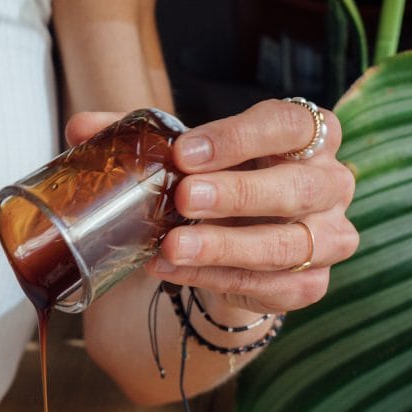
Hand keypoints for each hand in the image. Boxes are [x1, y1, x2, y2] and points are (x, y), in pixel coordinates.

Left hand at [145, 98, 358, 313]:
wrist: (238, 247)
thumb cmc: (221, 184)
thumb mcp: (189, 156)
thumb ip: (142, 138)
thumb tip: (80, 127)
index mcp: (311, 136)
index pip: (288, 125)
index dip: (239, 137)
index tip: (185, 151)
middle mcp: (331, 184)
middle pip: (295, 187)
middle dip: (237, 193)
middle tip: (184, 197)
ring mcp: (328, 237)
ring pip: (285, 245)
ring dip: (225, 246)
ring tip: (172, 246)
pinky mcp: (310, 283)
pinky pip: (268, 285)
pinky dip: (217, 279)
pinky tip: (176, 271)